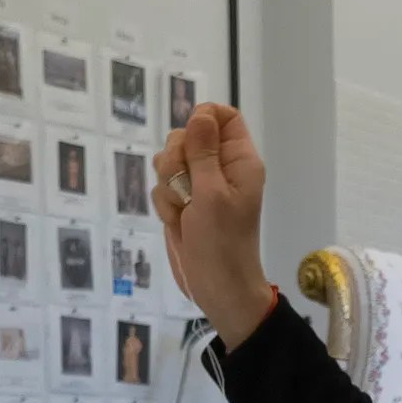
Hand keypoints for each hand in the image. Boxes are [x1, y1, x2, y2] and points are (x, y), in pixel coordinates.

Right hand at [154, 103, 272, 346]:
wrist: (216, 287)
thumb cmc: (221, 243)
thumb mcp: (211, 194)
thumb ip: (203, 153)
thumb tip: (201, 114)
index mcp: (239, 161)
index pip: (223, 116)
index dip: (202, 120)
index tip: (190, 142)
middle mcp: (221, 168)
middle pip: (187, 136)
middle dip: (176, 158)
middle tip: (186, 185)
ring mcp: (200, 186)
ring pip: (169, 161)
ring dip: (168, 184)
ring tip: (184, 209)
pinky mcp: (183, 203)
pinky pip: (162, 186)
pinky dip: (164, 203)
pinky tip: (177, 221)